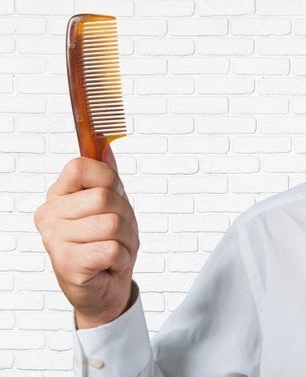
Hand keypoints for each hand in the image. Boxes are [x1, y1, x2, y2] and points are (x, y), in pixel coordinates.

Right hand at [34, 147, 138, 328]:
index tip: (111, 193)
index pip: (80, 166)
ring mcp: (55, 240)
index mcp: (58, 196)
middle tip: (116, 233)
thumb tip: (104, 147)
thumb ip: (107, 177)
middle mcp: (50, 216)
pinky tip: (108, 264)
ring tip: (112, 249)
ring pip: (111, 223)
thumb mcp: (112, 206)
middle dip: (124, 216)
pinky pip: (112, 248)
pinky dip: (121, 257)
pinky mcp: (67, 264)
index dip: (107, 178)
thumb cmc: (107, 245)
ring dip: (124, 239)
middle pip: (103, 197)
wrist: (104, 288)